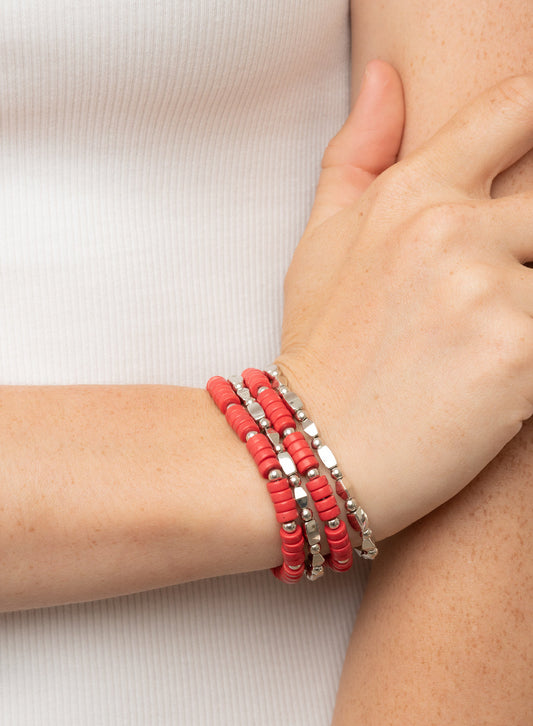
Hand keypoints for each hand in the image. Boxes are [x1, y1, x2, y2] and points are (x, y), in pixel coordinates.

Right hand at [278, 69, 532, 539]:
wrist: (316, 449)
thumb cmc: (321, 348)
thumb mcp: (321, 240)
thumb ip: (359, 152)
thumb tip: (386, 76)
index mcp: (412, 192)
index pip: (515, 109)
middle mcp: (452, 229)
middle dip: (531, 246)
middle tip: (505, 281)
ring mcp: (488, 290)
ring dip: (532, 299)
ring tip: (498, 330)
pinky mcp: (519, 353)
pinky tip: (505, 372)